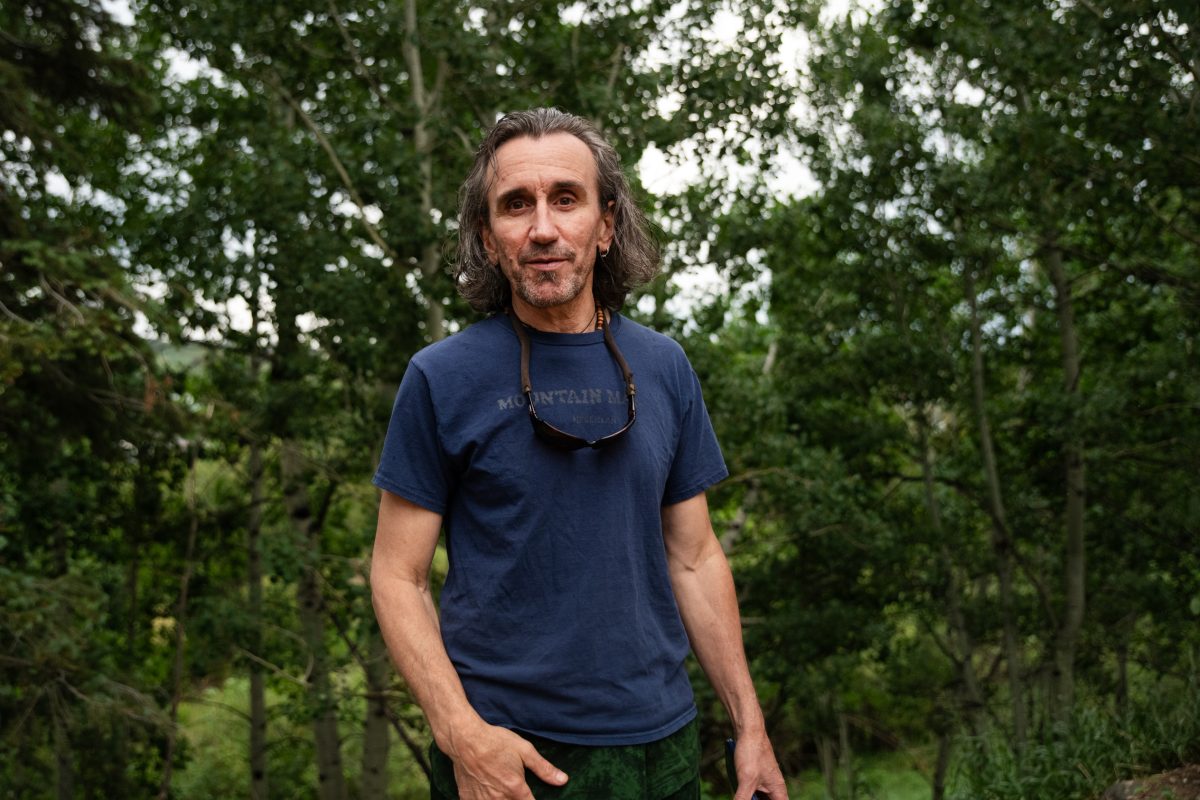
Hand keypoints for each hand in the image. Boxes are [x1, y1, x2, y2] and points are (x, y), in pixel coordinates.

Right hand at [447, 722, 567, 798]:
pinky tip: (488, 793)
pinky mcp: (468, 799)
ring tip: (503, 791)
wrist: (465, 739)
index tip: (533, 797)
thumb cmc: (495, 741)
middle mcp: (499, 799)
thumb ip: (544, 768)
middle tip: (515, 789)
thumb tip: (563, 780)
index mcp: (515, 788)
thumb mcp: (524, 750)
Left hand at [733, 731, 788, 799]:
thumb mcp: (746, 780)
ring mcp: (765, 783)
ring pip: (758, 799)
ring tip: (741, 790)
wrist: (748, 730)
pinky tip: (737, 791)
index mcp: (778, 792)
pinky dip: (745, 795)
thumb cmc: (751, 752)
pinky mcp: (756, 778)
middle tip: (745, 796)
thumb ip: (743, 799)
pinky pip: (753, 793)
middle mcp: (774, 789)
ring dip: (750, 797)